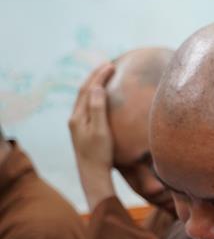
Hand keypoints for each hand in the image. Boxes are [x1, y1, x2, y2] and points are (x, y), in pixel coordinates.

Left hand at [70, 62, 117, 209]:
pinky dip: (95, 96)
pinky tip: (102, 97)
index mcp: (78, 116)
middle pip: (84, 91)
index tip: (112, 65)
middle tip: (109, 65)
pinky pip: (88, 106)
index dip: (99, 76)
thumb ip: (98, 108)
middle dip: (95, 76)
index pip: (88, 89)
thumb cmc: (99, 153)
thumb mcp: (100, 130)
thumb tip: (97, 88)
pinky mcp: (83, 130)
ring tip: (105, 76)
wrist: (92, 173)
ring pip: (85, 98)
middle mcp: (75, 118)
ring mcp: (78, 124)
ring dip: (94, 85)